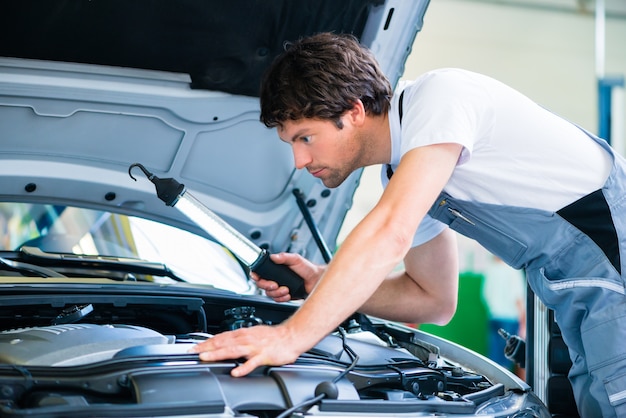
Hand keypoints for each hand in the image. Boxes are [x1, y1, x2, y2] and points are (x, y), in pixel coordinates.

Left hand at [188, 324, 304, 376]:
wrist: (291, 336)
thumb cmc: (274, 337)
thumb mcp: (254, 333)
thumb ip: (240, 338)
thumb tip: (226, 342)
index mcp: (243, 333)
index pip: (221, 337)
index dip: (207, 342)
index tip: (195, 347)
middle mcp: (246, 338)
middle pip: (223, 342)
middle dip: (206, 347)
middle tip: (193, 352)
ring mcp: (254, 347)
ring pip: (233, 350)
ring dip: (218, 354)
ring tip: (206, 358)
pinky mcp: (264, 355)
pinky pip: (252, 363)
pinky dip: (243, 367)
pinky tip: (235, 372)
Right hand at [251, 252, 324, 300]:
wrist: (316, 281)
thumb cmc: (308, 269)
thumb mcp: (296, 259)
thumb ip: (284, 257)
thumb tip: (274, 256)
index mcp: (276, 268)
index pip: (260, 272)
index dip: (256, 275)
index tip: (257, 277)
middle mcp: (275, 278)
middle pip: (262, 284)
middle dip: (267, 286)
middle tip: (275, 285)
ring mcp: (279, 287)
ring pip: (269, 293)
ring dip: (277, 293)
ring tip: (286, 289)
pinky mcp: (284, 295)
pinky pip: (277, 299)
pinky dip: (282, 298)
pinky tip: (288, 294)